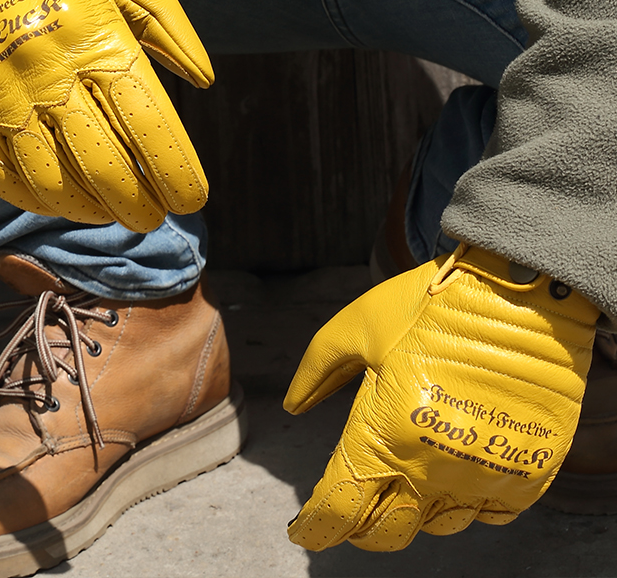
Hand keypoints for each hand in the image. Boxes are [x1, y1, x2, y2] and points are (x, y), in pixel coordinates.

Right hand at [0, 0, 212, 232]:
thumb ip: (169, 27)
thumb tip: (205, 82)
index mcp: (96, 41)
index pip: (148, 124)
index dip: (175, 172)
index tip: (191, 199)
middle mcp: (49, 75)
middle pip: (105, 166)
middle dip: (138, 205)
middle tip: (152, 219)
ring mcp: (0, 97)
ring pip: (53, 182)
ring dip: (91, 211)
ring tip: (112, 214)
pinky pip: (1, 176)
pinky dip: (37, 201)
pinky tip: (63, 204)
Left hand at [284, 244, 597, 550]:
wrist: (515, 289)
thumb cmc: (428, 304)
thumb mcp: (357, 326)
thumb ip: (318, 369)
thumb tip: (293, 406)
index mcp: (385, 435)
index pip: (340, 509)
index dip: (316, 526)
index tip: (304, 528)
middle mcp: (433, 468)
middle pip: (387, 533)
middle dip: (361, 528)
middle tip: (352, 508)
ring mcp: (483, 474)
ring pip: (439, 526)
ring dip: (415, 512)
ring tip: (405, 480)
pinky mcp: (528, 470)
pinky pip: (492, 513)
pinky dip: (468, 503)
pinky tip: (454, 476)